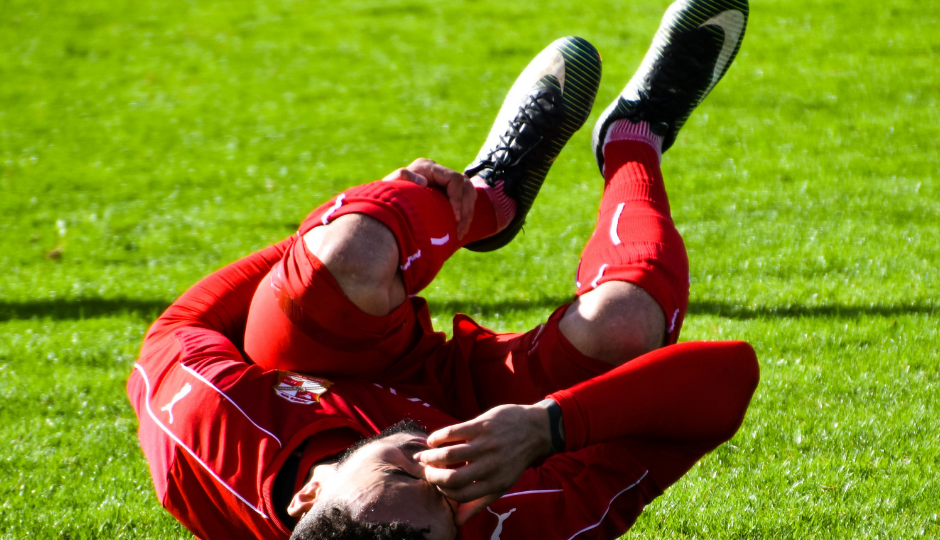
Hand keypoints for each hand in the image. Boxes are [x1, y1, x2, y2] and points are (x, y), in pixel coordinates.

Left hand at [382, 158, 475, 239]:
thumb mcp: (390, 187)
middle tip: (459, 230)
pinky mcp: (449, 193)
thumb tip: (423, 182)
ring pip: (470, 194)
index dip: (457, 199)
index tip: (455, 218)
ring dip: (468, 214)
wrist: (385, 205)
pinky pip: (467, 201)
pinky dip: (466, 216)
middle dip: (465, 210)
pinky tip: (460, 231)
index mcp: (427, 167)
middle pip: (466, 187)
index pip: (454, 179)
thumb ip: (400, 178)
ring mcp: (446, 181)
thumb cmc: (387, 196)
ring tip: (460, 234)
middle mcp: (439, 171)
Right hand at [414, 403, 553, 524]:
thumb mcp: (503, 484)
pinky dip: (437, 437)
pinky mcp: (483, 425)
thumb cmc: (514, 460)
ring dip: (431, 456)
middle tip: (425, 471)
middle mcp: (491, 465)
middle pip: (452, 478)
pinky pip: (453, 432)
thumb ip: (479, 502)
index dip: (444, 491)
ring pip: (449, 454)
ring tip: (424, 456)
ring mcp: (486, 444)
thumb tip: (457, 521)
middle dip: (432, 476)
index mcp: (495, 483)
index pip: (461, 495)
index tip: (437, 484)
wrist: (536, 430)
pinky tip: (432, 441)